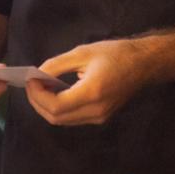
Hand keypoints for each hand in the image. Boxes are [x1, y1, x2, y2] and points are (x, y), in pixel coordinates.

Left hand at [27, 39, 146, 126]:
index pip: (55, 106)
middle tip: (31, 84)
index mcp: (92, 93)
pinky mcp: (100, 118)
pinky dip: (59, 108)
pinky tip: (55, 92)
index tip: (30, 79)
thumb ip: (56, 65)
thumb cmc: (116, 53)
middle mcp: (95, 111)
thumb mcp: (83, 52)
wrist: (144, 64)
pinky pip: (72, 118)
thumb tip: (36, 75)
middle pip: (56, 118)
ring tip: (41, 87)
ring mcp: (99, 117)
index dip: (37, 95)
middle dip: (38, 102)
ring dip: (47, 107)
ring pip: (63, 121)